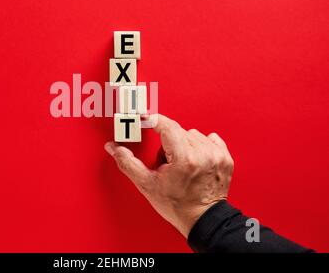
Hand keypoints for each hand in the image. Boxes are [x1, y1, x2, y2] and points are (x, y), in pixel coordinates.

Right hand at [104, 114, 233, 238]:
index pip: (166, 126)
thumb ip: (128, 163)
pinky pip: (210, 139)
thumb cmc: (176, 205)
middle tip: (167, 163)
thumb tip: (113, 148)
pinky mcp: (225, 158)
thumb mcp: (147, 185)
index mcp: (184, 158)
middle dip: (168, 143)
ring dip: (184, 144)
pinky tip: (196, 161)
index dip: (153, 120)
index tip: (145, 118)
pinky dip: (201, 146)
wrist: (202, 220)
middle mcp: (202, 153)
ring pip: (193, 134)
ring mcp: (216, 155)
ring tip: (182, 164)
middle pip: (178, 131)